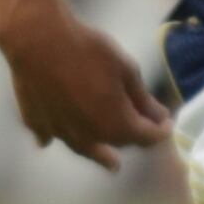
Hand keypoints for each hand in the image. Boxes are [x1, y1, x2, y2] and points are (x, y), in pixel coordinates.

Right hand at [0, 0, 172, 170]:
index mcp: (117, 126)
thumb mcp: (126, 70)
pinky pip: (51, 136)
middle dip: (133, 136)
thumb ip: (143, 99)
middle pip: (118, 143)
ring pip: (86, 148)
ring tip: (111, 163)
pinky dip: (58, 137)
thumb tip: (159, 117)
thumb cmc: (89, 51)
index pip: (147, 137)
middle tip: (142, 125)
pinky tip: (53, 140)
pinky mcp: (36, 123)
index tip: (168, 122)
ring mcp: (60, 134)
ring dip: (101, 153)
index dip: (161, 130)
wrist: (37, 41)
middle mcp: (90, 138)